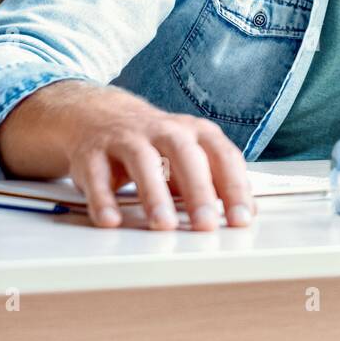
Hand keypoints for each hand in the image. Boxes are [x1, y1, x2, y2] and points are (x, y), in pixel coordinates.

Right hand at [0, 81, 256, 231]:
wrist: (100, 115)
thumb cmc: (156, 144)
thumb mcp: (190, 156)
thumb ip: (217, 182)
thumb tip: (246, 213)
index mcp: (195, 132)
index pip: (222, 157)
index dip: (234, 188)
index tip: (240, 220)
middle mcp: (164, 130)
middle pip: (185, 155)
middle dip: (199, 190)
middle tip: (206, 225)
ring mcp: (126, 138)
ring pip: (142, 161)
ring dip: (154, 193)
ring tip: (164, 225)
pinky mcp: (93, 152)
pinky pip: (97, 175)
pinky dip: (103, 199)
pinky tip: (110, 220)